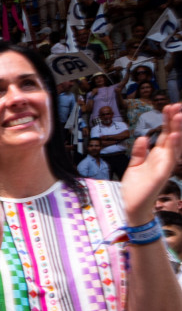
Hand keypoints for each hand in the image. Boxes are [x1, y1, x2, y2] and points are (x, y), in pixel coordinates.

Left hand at [122, 103, 181, 224]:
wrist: (133, 206)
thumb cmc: (136, 188)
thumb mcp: (135, 165)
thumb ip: (139, 152)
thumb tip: (142, 138)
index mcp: (158, 155)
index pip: (165, 134)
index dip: (167, 121)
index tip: (169, 107)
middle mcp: (164, 158)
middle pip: (172, 136)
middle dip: (174, 121)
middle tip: (176, 105)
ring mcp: (165, 165)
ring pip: (174, 144)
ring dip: (177, 130)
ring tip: (178, 114)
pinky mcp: (163, 174)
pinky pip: (170, 158)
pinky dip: (172, 147)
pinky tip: (172, 135)